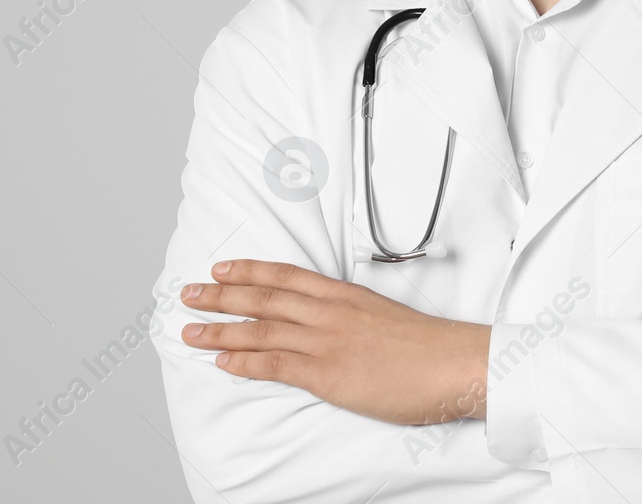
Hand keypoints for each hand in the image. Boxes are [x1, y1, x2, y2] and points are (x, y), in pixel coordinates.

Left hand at [179, 259, 491, 425]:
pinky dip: (245, 361)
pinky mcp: (328, 373)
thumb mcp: (384, 316)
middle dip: (221, 295)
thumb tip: (332, 326)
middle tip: (189, 293)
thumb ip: (352, 317)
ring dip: (221, 329)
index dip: (249, 270)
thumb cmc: (427, 346)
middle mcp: (329, 312)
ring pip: (261, 329)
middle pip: (263, 298)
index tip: (222, 267)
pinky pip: (276, 364)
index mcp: (344, 295)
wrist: (452, 362)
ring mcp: (326, 342)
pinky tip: (223, 361)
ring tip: (191, 330)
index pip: (286, 276)